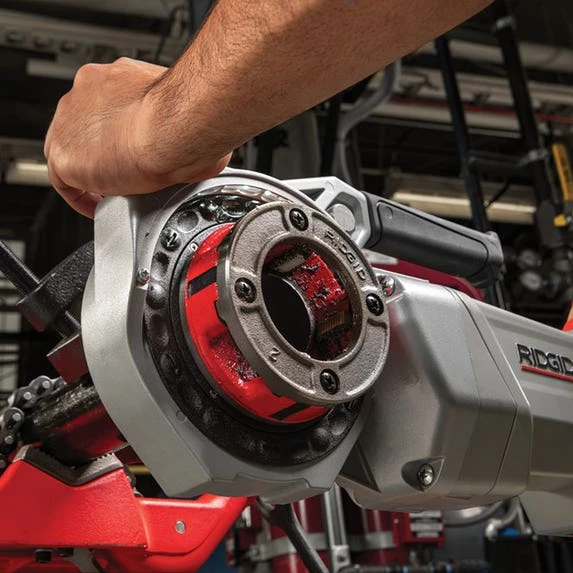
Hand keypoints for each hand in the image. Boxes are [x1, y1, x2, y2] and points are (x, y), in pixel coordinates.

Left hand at [44, 58, 230, 216]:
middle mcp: (88, 92)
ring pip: (72, 151)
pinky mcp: (64, 154)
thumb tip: (198, 149)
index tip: (131, 150)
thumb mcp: (182, 110)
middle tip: (124, 174)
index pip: (107, 107)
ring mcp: (70, 121)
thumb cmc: (189, 117)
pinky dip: (81, 197)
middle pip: (85, 128)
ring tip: (112, 192)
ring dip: (92, 173)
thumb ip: (176, 124)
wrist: (175, 126)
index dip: (118, 133)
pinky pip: (64, 182)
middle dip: (103, 152)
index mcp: (116, 77)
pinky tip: (98, 206)